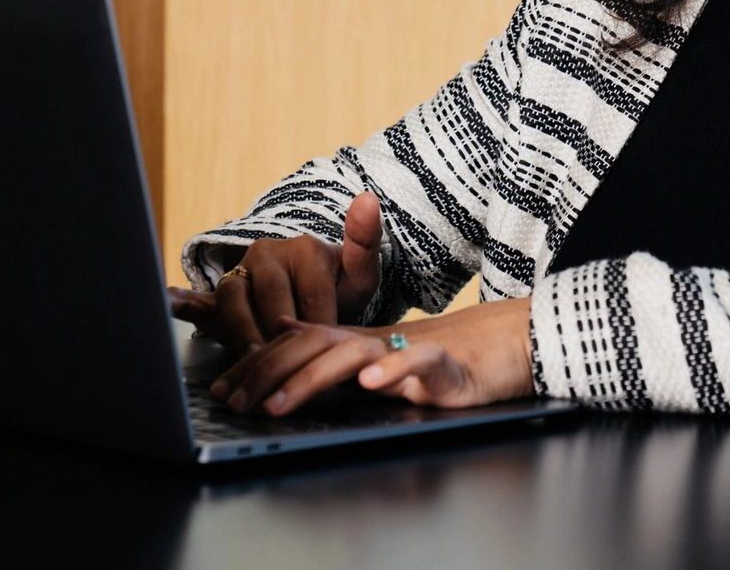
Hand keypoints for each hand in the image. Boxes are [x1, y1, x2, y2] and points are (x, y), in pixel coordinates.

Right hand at [168, 191, 383, 352]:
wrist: (314, 298)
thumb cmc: (339, 289)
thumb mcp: (360, 272)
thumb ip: (366, 241)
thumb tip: (368, 197)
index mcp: (304, 247)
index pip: (312, 290)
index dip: (320, 323)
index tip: (326, 349)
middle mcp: (267, 253)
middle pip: (272, 298)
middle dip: (281, 334)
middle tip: (289, 366)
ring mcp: (240, 273)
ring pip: (235, 301)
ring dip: (242, 332)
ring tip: (252, 359)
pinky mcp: (219, 295)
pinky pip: (200, 298)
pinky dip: (184, 302)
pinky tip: (170, 304)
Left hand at [207, 298, 534, 417]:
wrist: (505, 344)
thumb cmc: (440, 354)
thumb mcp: (378, 350)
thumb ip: (330, 340)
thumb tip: (281, 327)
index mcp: (359, 341)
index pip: (301, 343)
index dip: (259, 364)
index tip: (224, 391)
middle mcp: (378, 342)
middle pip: (318, 347)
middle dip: (271, 374)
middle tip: (238, 403)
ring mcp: (411, 351)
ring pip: (356, 357)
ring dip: (313, 379)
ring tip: (280, 404)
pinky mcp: (448, 366)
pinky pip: (420, 364)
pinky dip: (395, 371)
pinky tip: (371, 383)